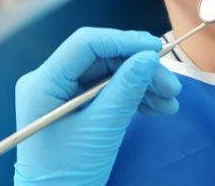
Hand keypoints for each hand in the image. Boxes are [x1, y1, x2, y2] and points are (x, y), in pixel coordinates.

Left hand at [14, 27, 181, 184]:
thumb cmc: (69, 174)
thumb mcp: (100, 130)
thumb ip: (125, 89)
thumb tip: (149, 56)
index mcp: (42, 83)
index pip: (85, 44)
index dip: (123, 41)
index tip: (157, 49)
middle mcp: (48, 82)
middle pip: (101, 58)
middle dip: (139, 68)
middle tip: (172, 86)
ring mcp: (61, 94)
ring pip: (108, 74)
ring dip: (142, 84)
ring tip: (170, 103)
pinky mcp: (75, 107)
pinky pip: (106, 91)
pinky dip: (133, 97)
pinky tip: (156, 107)